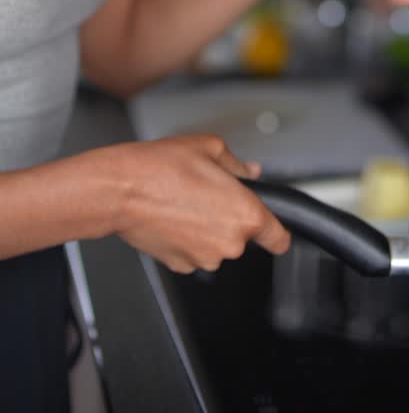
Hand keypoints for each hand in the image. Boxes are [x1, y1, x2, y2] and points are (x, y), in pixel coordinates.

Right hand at [109, 135, 290, 272]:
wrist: (122, 190)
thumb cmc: (163, 167)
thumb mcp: (210, 149)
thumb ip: (238, 165)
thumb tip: (250, 171)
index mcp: (245, 214)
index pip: (278, 238)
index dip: (277, 232)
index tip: (275, 231)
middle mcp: (229, 243)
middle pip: (242, 236)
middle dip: (230, 217)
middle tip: (208, 194)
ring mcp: (204, 258)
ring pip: (217, 245)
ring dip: (208, 228)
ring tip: (186, 202)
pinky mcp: (181, 266)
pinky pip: (194, 252)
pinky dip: (188, 238)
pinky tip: (174, 216)